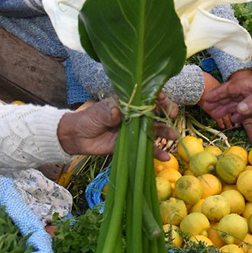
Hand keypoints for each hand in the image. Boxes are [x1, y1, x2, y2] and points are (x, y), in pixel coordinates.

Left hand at [57, 98, 177, 159]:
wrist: (78, 138)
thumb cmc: (88, 119)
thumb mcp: (98, 113)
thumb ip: (108, 113)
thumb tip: (117, 112)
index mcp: (128, 102)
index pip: (147, 96)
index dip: (157, 96)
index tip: (161, 98)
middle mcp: (135, 115)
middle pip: (156, 112)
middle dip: (166, 112)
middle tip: (171, 116)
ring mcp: (135, 130)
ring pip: (155, 129)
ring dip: (165, 132)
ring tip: (173, 137)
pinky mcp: (132, 144)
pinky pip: (147, 148)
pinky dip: (157, 152)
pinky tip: (166, 156)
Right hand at [201, 60, 251, 122]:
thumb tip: (237, 111)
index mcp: (251, 84)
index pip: (230, 88)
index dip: (218, 94)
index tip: (206, 99)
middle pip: (233, 97)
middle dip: (221, 103)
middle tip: (208, 110)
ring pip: (241, 105)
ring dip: (230, 110)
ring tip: (218, 116)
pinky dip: (243, 115)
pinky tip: (237, 119)